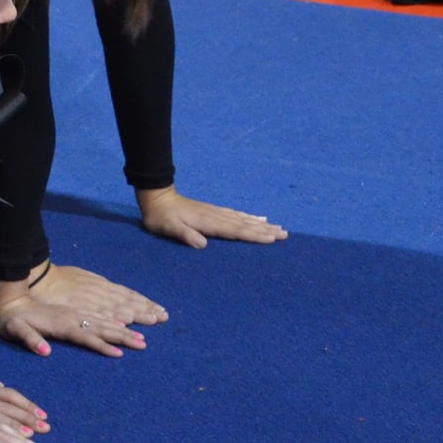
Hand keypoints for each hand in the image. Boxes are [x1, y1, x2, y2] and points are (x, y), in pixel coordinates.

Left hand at [0, 261, 165, 358]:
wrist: (13, 290)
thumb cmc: (12, 318)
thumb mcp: (14, 329)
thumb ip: (29, 338)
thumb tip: (44, 351)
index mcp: (62, 323)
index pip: (86, 335)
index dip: (102, 345)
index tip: (119, 354)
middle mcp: (75, 314)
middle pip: (105, 324)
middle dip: (125, 334)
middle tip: (145, 344)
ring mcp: (79, 306)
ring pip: (109, 312)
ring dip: (129, 319)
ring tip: (148, 324)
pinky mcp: (80, 300)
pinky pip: (106, 304)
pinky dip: (120, 308)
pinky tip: (130, 313)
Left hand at [137, 184, 287, 248]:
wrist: (157, 198)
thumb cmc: (162, 217)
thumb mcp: (169, 228)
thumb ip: (185, 235)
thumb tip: (202, 244)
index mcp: (209, 222)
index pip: (236, 231)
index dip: (254, 235)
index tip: (272, 238)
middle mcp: (217, 216)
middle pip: (245, 224)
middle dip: (265, 230)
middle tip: (285, 234)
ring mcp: (216, 213)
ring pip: (243, 219)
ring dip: (261, 224)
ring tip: (278, 227)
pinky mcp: (213, 212)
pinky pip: (236, 215)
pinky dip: (249, 218)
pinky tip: (258, 218)